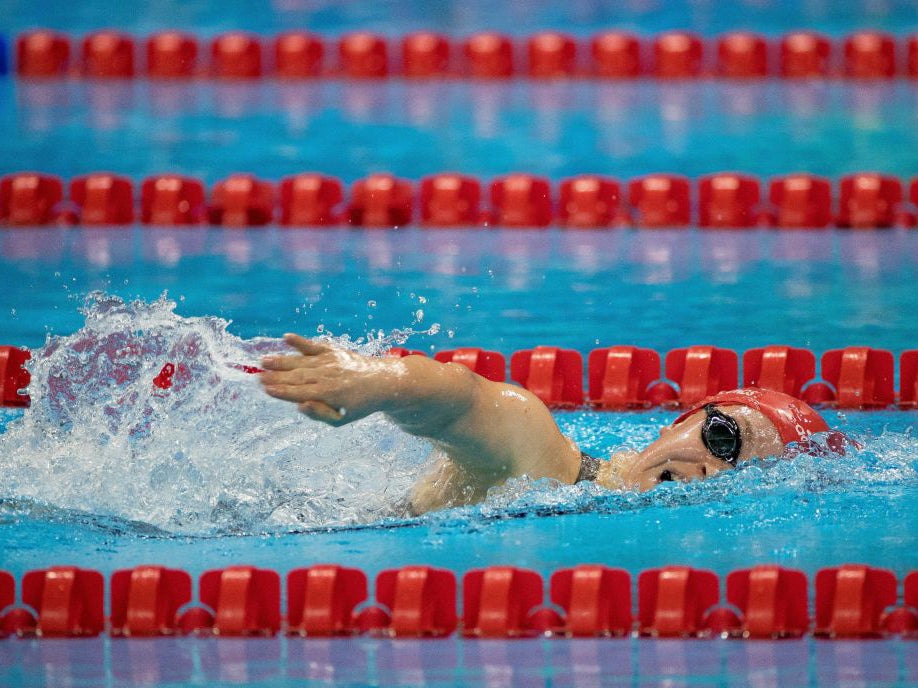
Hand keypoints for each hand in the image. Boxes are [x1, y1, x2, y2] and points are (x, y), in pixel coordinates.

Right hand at [259, 334, 389, 425]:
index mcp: (328, 394)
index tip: (264, 388)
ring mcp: (330, 362)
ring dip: (281, 360)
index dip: (280, 391)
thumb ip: (320, 414)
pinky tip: (286, 337)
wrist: (384, 383)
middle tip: (256, 376)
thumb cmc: (359, 405)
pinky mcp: (334, 352)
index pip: (298, 392)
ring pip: (301, 361)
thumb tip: (299, 405)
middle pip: (296, 376)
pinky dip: (300, 342)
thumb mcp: (341, 419)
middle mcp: (327, 376)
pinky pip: (315, 345)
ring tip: (263, 360)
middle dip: (275, 376)